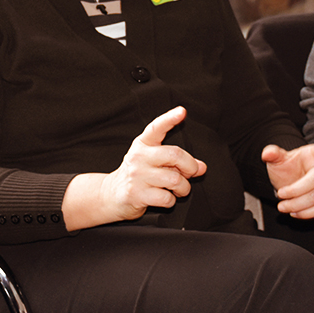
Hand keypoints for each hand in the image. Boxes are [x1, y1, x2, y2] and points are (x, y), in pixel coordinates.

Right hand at [94, 106, 207, 223]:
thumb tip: (201, 167)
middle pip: (175, 154)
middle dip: (190, 167)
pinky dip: (171, 201)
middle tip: (190, 174)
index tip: (182, 111)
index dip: (170, 118)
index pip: (157, 128)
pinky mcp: (136, 194)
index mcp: (143, 144)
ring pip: (175, 179)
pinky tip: (165, 198)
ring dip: (183, 188)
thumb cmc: (138, 176)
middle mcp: (139, 157)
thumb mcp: (154, 162)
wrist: (112, 195)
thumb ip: (177, 161)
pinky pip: (167, 198)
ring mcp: (137, 175)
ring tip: (178, 190)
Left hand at [262, 140, 313, 218]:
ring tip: (284, 206)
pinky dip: (309, 213)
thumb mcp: (277, 160)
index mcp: (313, 154)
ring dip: (300, 205)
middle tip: (281, 195)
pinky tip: (296, 212)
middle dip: (296, 191)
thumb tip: (268, 152)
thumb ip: (272, 154)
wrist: (288, 182)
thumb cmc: (286, 168)